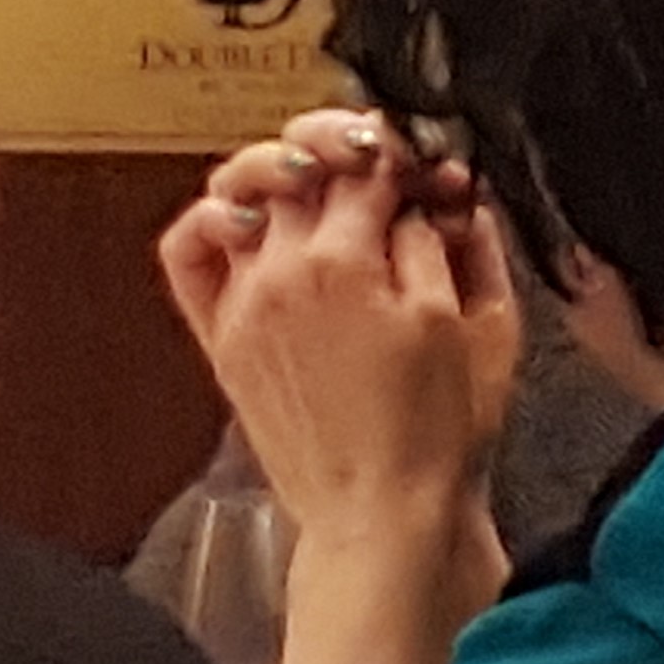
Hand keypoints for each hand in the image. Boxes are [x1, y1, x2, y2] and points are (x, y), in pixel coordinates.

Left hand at [157, 113, 522, 549]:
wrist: (381, 516)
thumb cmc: (438, 430)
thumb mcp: (474, 321)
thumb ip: (444, 237)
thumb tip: (426, 194)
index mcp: (346, 262)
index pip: (371, 160)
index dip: (409, 153)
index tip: (432, 169)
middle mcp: (281, 272)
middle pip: (303, 160)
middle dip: (350, 148)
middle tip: (387, 167)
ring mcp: (242, 304)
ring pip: (242, 190)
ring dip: (284, 169)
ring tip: (322, 183)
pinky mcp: (223, 339)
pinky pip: (189, 253)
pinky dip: (211, 219)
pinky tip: (251, 221)